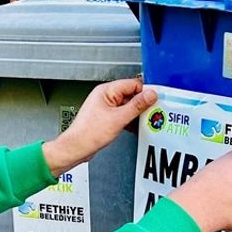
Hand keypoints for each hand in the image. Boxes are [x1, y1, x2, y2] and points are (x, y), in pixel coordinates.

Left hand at [42, 78, 156, 175]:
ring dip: (136, 114)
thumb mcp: (118, 118)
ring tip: (143, 122)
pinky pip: (122, 115)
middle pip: (131, 95)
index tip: (154, 101)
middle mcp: (105, 96)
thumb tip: (150, 94)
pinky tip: (133, 128)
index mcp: (106, 91)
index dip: (145, 92)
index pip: (132, 84)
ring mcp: (105, 107)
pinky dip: (129, 120)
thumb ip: (137, 105)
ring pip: (127, 106)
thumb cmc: (89, 133)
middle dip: (141, 105)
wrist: (76, 148)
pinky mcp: (106, 117)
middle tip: (151, 113)